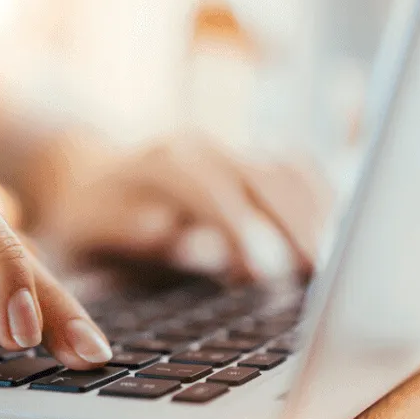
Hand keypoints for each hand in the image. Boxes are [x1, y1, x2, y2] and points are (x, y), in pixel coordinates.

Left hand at [35, 135, 331, 280]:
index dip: (238, 226)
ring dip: (314, 212)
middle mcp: (198, 148)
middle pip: (260, 174)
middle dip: (291, 222)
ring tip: (333, 262)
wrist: (83, 176)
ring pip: (285, 169)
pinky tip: (337, 235)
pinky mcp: (247, 162)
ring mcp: (226, 150)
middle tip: (316, 270)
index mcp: (158, 162)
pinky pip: (296, 170)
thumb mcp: (87, 230)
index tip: (260, 270)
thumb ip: (127, 230)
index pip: (208, 187)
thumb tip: (167, 230)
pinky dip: (321, 199)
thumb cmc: (85, 220)